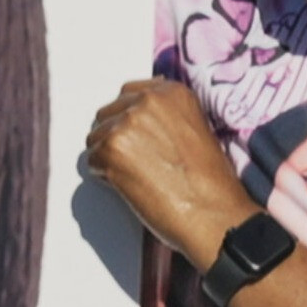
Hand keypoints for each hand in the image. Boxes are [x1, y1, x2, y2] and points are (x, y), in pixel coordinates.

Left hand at [84, 78, 257, 265]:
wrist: (214, 214)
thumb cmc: (210, 182)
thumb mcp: (194, 129)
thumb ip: (164, 115)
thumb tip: (134, 114)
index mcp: (171, 92)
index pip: (128, 93)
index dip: (128, 119)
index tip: (136, 137)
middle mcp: (147, 101)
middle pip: (107, 114)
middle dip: (115, 137)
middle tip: (136, 162)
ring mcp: (127, 124)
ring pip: (96, 138)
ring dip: (109, 158)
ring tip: (139, 176)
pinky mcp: (112, 150)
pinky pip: (92, 161)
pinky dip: (105, 177)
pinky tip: (132, 186)